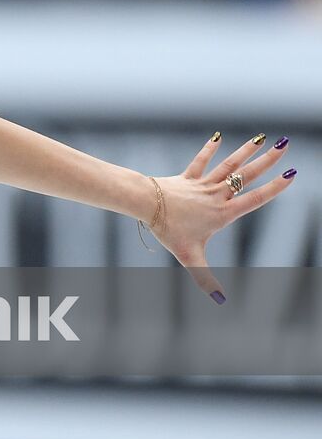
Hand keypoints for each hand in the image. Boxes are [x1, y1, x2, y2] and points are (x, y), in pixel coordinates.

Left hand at [147, 132, 296, 301]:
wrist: (145, 204)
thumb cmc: (168, 230)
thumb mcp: (190, 257)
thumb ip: (206, 278)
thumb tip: (221, 301)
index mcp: (223, 213)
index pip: (256, 199)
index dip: (275, 187)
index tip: (292, 173)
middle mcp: (217, 195)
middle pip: (247, 176)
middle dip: (268, 161)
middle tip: (285, 144)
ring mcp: (202, 184)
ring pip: (229, 165)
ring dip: (246, 151)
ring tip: (262, 137)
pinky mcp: (187, 177)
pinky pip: (201, 161)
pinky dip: (209, 150)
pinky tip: (218, 137)